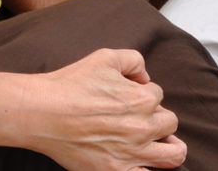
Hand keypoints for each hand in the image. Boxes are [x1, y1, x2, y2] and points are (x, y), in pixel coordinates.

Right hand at [20, 49, 184, 170]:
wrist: (43, 112)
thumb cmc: (71, 84)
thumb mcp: (106, 57)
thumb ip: (134, 61)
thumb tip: (145, 77)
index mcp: (143, 98)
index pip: (158, 95)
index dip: (144, 93)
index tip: (127, 97)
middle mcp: (143, 127)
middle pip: (170, 122)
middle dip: (158, 117)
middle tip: (138, 119)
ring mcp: (132, 153)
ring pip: (174, 154)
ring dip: (172, 147)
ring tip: (161, 145)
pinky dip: (148, 170)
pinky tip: (142, 164)